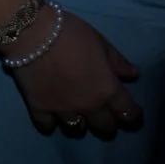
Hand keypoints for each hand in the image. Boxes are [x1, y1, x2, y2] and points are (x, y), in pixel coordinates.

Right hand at [6, 7, 141, 137]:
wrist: (32, 33)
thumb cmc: (71, 33)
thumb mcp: (100, 42)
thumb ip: (117, 62)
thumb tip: (132, 75)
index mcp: (107, 90)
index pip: (128, 113)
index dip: (132, 115)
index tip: (130, 112)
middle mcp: (89, 106)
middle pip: (104, 128)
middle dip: (107, 122)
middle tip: (102, 113)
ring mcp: (63, 110)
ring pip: (76, 130)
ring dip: (79, 123)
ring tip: (75, 114)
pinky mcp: (39, 109)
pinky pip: (47, 126)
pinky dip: (50, 124)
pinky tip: (50, 117)